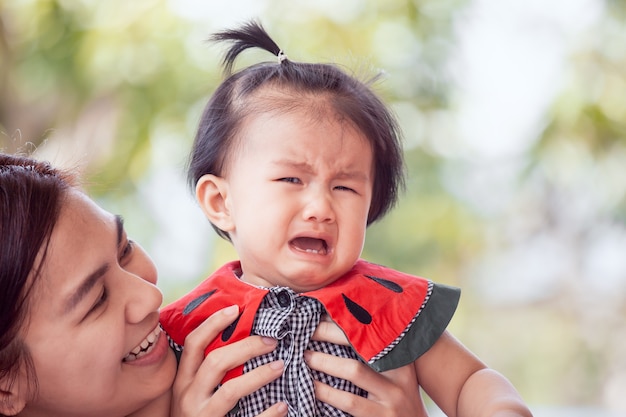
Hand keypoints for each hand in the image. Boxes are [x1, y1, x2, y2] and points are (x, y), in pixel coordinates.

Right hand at [171, 305, 287, 416]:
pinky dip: (267, 414)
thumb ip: (207, 370)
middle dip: (246, 347)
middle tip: (272, 340)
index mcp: (183, 382)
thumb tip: (238, 337)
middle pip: (216, 362)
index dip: (213, 324)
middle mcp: (188, 398)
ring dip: (259, 375)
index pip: (193, 344)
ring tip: (281, 365)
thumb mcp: (192, 393)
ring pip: (230, 391)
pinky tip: (282, 406)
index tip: (236, 309)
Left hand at [308, 315, 426, 416]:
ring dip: (325, 361)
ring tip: (306, 356)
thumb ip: (378, 357)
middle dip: (331, 334)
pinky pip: (348, 401)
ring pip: (354, 371)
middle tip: (308, 330)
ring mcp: (393, 397)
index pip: (372, 330)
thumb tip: (341, 330)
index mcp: (402, 358)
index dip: (346, 319)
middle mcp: (400, 374)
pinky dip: (326, 392)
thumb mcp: (396, 377)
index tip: (323, 310)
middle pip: (362, 345)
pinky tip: (313, 386)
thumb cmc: (398, 401)